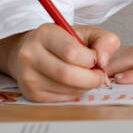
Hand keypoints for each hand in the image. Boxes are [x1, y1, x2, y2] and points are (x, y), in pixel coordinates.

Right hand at [1, 23, 120, 102]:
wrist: (32, 52)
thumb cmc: (62, 42)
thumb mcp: (86, 33)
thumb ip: (104, 41)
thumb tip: (103, 61)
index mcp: (45, 34)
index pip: (72, 52)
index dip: (91, 59)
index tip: (95, 59)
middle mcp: (30, 54)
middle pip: (68, 75)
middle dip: (91, 78)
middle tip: (99, 75)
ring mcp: (28, 76)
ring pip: (66, 90)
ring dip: (84, 87)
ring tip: (84, 77)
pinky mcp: (31, 94)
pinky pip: (62, 99)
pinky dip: (74, 94)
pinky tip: (73, 84)